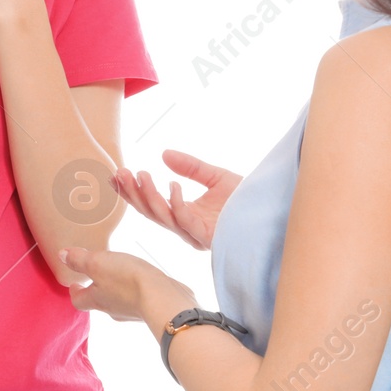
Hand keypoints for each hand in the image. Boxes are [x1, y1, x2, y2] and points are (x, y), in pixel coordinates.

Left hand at [59, 245, 196, 330]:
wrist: (164, 299)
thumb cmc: (127, 281)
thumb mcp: (97, 263)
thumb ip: (79, 260)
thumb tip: (62, 256)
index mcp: (96, 299)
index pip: (78, 301)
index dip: (74, 292)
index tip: (73, 284)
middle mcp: (113, 309)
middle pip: (99, 301)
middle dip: (95, 289)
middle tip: (95, 276)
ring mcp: (133, 311)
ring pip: (119, 300)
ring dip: (116, 289)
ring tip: (119, 274)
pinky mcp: (151, 307)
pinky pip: (139, 298)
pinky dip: (137, 290)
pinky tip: (143, 280)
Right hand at [113, 150, 240, 250]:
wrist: (272, 210)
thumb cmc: (247, 200)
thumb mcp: (215, 177)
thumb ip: (190, 167)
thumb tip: (164, 154)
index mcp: (184, 215)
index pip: (151, 205)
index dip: (133, 192)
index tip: (117, 175)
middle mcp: (186, 227)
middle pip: (151, 213)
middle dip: (133, 194)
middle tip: (122, 173)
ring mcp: (195, 233)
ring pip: (163, 218)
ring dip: (149, 196)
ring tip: (142, 175)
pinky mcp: (207, 236)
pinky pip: (185, 220)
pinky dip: (177, 203)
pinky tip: (172, 185)